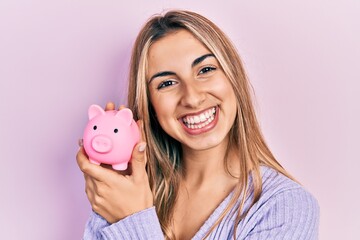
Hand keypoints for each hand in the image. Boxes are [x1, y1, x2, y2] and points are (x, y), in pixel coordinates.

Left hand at [76, 102, 152, 222]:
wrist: (136, 222)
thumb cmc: (139, 201)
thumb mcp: (141, 179)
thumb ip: (138, 160)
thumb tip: (140, 144)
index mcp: (107, 181)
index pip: (86, 166)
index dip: (81, 154)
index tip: (82, 145)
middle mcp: (98, 190)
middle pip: (86, 171)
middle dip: (88, 159)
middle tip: (92, 149)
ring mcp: (95, 198)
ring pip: (87, 180)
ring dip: (91, 171)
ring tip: (100, 164)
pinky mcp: (95, 205)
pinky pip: (90, 189)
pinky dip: (93, 181)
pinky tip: (103, 179)